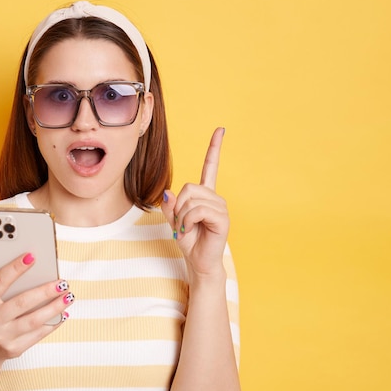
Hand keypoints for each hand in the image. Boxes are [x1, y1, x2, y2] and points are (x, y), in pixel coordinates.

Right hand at [0, 254, 72, 362]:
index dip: (15, 268)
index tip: (32, 256)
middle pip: (22, 302)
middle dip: (45, 291)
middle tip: (62, 283)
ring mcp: (2, 337)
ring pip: (34, 320)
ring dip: (55, 308)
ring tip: (68, 296)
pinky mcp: (14, 349)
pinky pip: (38, 334)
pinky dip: (53, 323)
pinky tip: (63, 313)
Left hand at [161, 127, 228, 279]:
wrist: (199, 262)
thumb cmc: (189, 241)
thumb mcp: (173, 221)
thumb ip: (170, 206)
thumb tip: (168, 194)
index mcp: (205, 195)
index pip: (210, 166)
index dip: (214, 147)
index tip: (221, 129)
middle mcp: (215, 198)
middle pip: (189, 187)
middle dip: (177, 207)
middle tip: (180, 223)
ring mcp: (221, 207)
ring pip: (191, 200)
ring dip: (181, 217)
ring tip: (186, 229)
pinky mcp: (222, 218)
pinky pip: (197, 211)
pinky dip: (187, 221)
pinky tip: (191, 230)